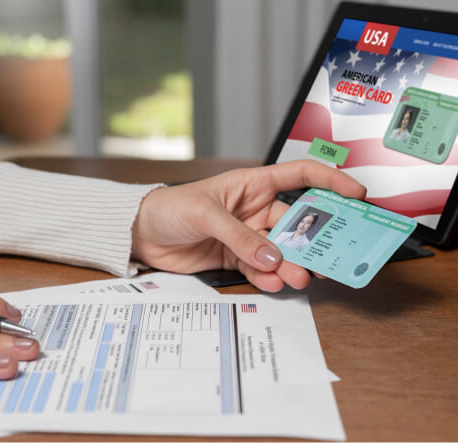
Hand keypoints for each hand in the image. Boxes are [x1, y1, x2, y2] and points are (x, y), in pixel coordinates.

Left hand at [131, 160, 365, 291]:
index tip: (356, 194)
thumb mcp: (205, 214)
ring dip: (292, 264)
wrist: (141, 234)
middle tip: (327, 256)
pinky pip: (261, 269)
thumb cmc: (169, 208)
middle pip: (296, 223)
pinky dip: (269, 277)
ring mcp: (247, 236)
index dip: (331, 181)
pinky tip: (273, 281)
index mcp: (252, 184)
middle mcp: (255, 210)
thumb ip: (238, 236)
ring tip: (298, 277)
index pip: (300, 175)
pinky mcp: (235, 259)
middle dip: (313, 239)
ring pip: (281, 251)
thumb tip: (271, 257)